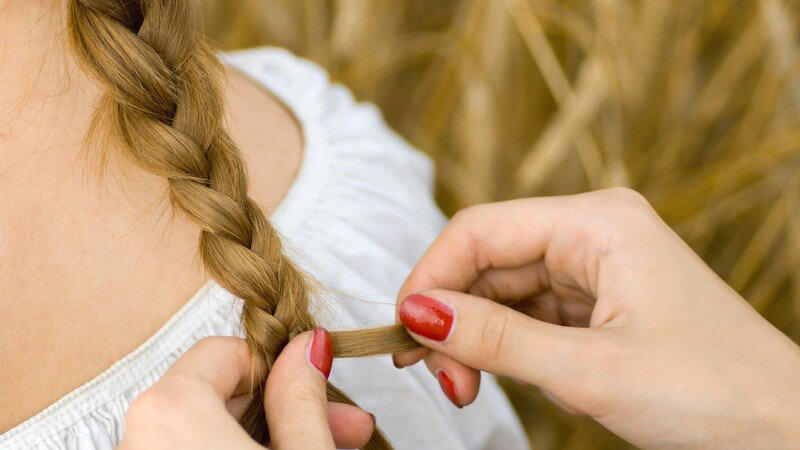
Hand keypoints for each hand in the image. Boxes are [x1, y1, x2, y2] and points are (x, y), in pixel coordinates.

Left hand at [118, 332, 373, 449]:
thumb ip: (303, 396)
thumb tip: (307, 346)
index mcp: (171, 414)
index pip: (224, 352)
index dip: (279, 365)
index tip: (318, 384)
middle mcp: (136, 439)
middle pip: (213, 394)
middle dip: (281, 406)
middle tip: (341, 425)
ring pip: (203, 432)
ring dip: (264, 437)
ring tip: (322, 448)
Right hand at [394, 188, 799, 448]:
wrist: (785, 432)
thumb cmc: (713, 394)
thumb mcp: (589, 370)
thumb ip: (496, 339)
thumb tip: (418, 314)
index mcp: (598, 222)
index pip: (481, 231)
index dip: (432, 276)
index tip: (403, 330)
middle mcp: (594, 233)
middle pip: (489, 261)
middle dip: (453, 317)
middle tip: (438, 376)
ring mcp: (597, 269)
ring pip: (504, 290)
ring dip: (476, 336)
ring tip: (464, 385)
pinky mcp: (599, 304)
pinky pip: (530, 314)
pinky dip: (506, 346)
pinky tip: (500, 374)